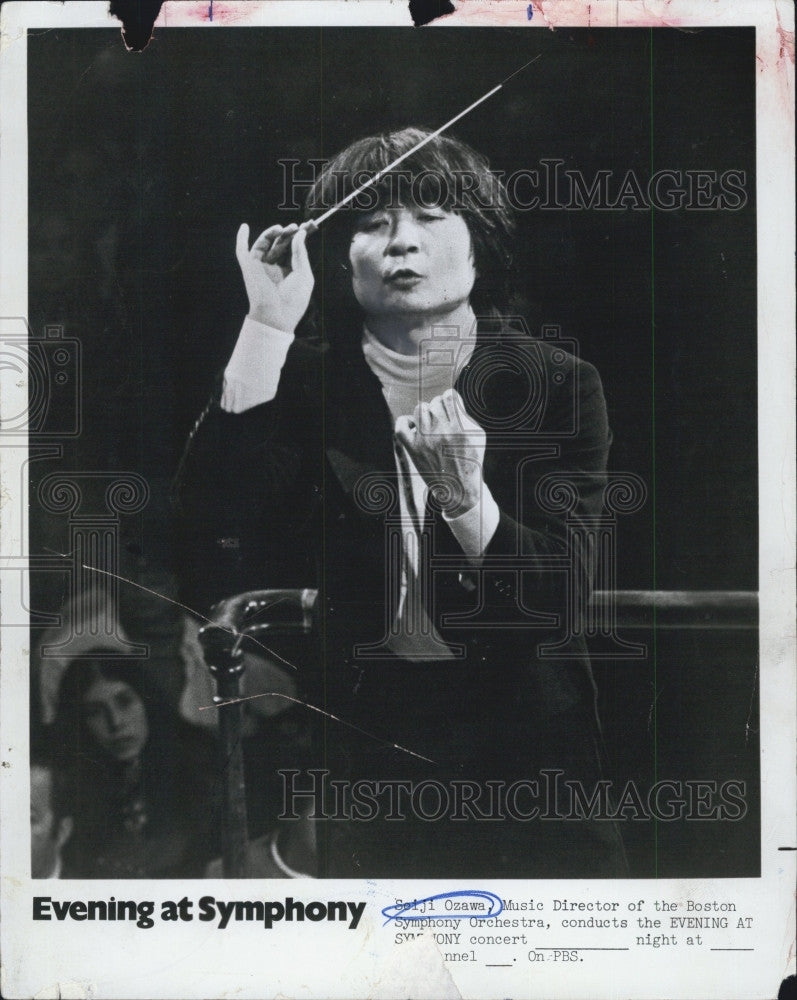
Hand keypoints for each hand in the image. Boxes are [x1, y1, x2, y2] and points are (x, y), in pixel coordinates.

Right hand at [235, 222, 313, 332]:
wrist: (277, 315)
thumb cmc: (294, 299)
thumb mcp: (304, 274)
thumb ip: (300, 252)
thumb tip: (300, 233)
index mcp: (289, 270)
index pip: (293, 248)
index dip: (298, 236)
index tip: (307, 226)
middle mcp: (274, 267)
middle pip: (280, 243)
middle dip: (287, 233)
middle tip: (295, 227)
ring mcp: (261, 266)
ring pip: (265, 243)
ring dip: (272, 233)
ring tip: (282, 228)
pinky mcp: (249, 266)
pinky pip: (242, 250)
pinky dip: (241, 238)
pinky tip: (244, 227)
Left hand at [394, 388, 485, 517]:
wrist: (459, 488)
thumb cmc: (470, 459)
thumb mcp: (477, 436)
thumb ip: (464, 415)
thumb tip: (450, 399)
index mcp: (460, 428)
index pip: (449, 396)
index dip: (450, 400)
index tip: (452, 409)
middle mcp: (442, 432)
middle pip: (435, 402)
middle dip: (440, 409)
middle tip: (444, 422)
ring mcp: (425, 441)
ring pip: (420, 409)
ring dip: (426, 414)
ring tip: (432, 425)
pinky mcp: (413, 449)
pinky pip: (401, 426)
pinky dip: (406, 422)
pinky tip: (415, 427)